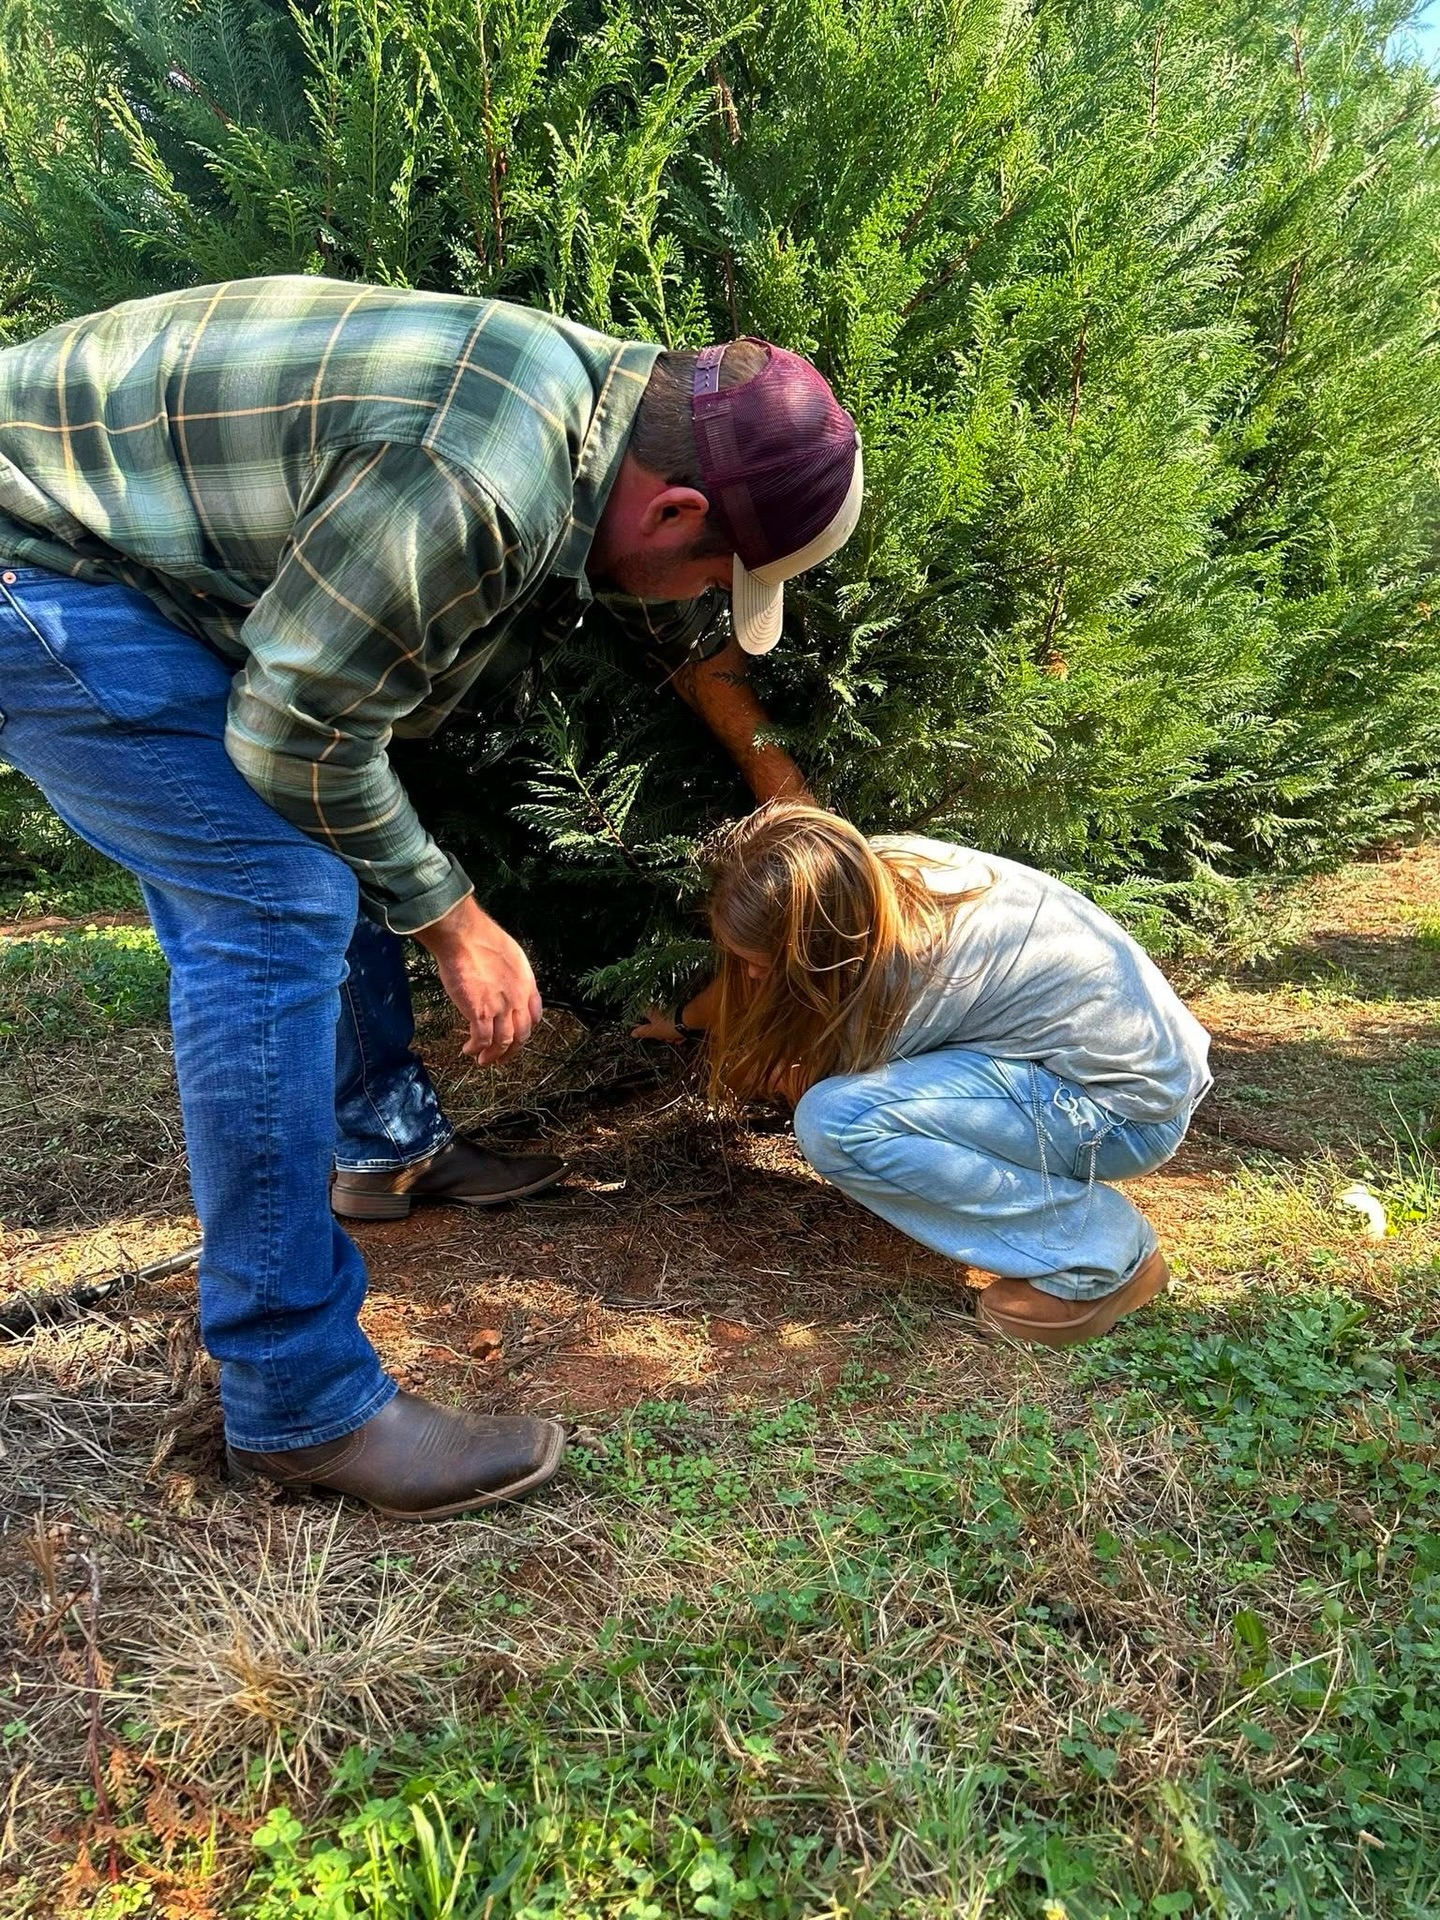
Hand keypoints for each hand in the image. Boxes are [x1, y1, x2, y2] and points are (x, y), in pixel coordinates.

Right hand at [413, 895, 541, 1063]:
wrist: (465, 936)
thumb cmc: (480, 936)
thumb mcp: (508, 953)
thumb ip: (508, 972)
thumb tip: (497, 979)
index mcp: (526, 983)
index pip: (535, 1013)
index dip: (526, 1027)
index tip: (517, 1033)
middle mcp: (518, 998)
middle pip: (521, 1034)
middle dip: (512, 1050)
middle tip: (501, 1056)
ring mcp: (500, 1008)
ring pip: (503, 1042)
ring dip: (493, 1055)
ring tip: (483, 1060)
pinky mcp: (480, 1014)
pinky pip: (482, 1040)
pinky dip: (476, 1048)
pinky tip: (468, 1049)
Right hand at [631, 1007, 685, 1043]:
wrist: (689, 1020)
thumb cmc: (671, 1023)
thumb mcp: (653, 1031)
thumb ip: (642, 1032)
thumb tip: (633, 1033)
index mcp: (649, 1011)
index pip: (641, 1019)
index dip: (644, 1028)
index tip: (648, 1034)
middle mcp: (658, 1008)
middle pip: (655, 1024)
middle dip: (660, 1034)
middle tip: (664, 1037)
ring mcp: (669, 1010)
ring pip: (666, 1025)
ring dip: (670, 1034)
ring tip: (675, 1038)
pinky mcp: (678, 1013)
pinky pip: (674, 1024)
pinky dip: (677, 1030)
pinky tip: (681, 1036)